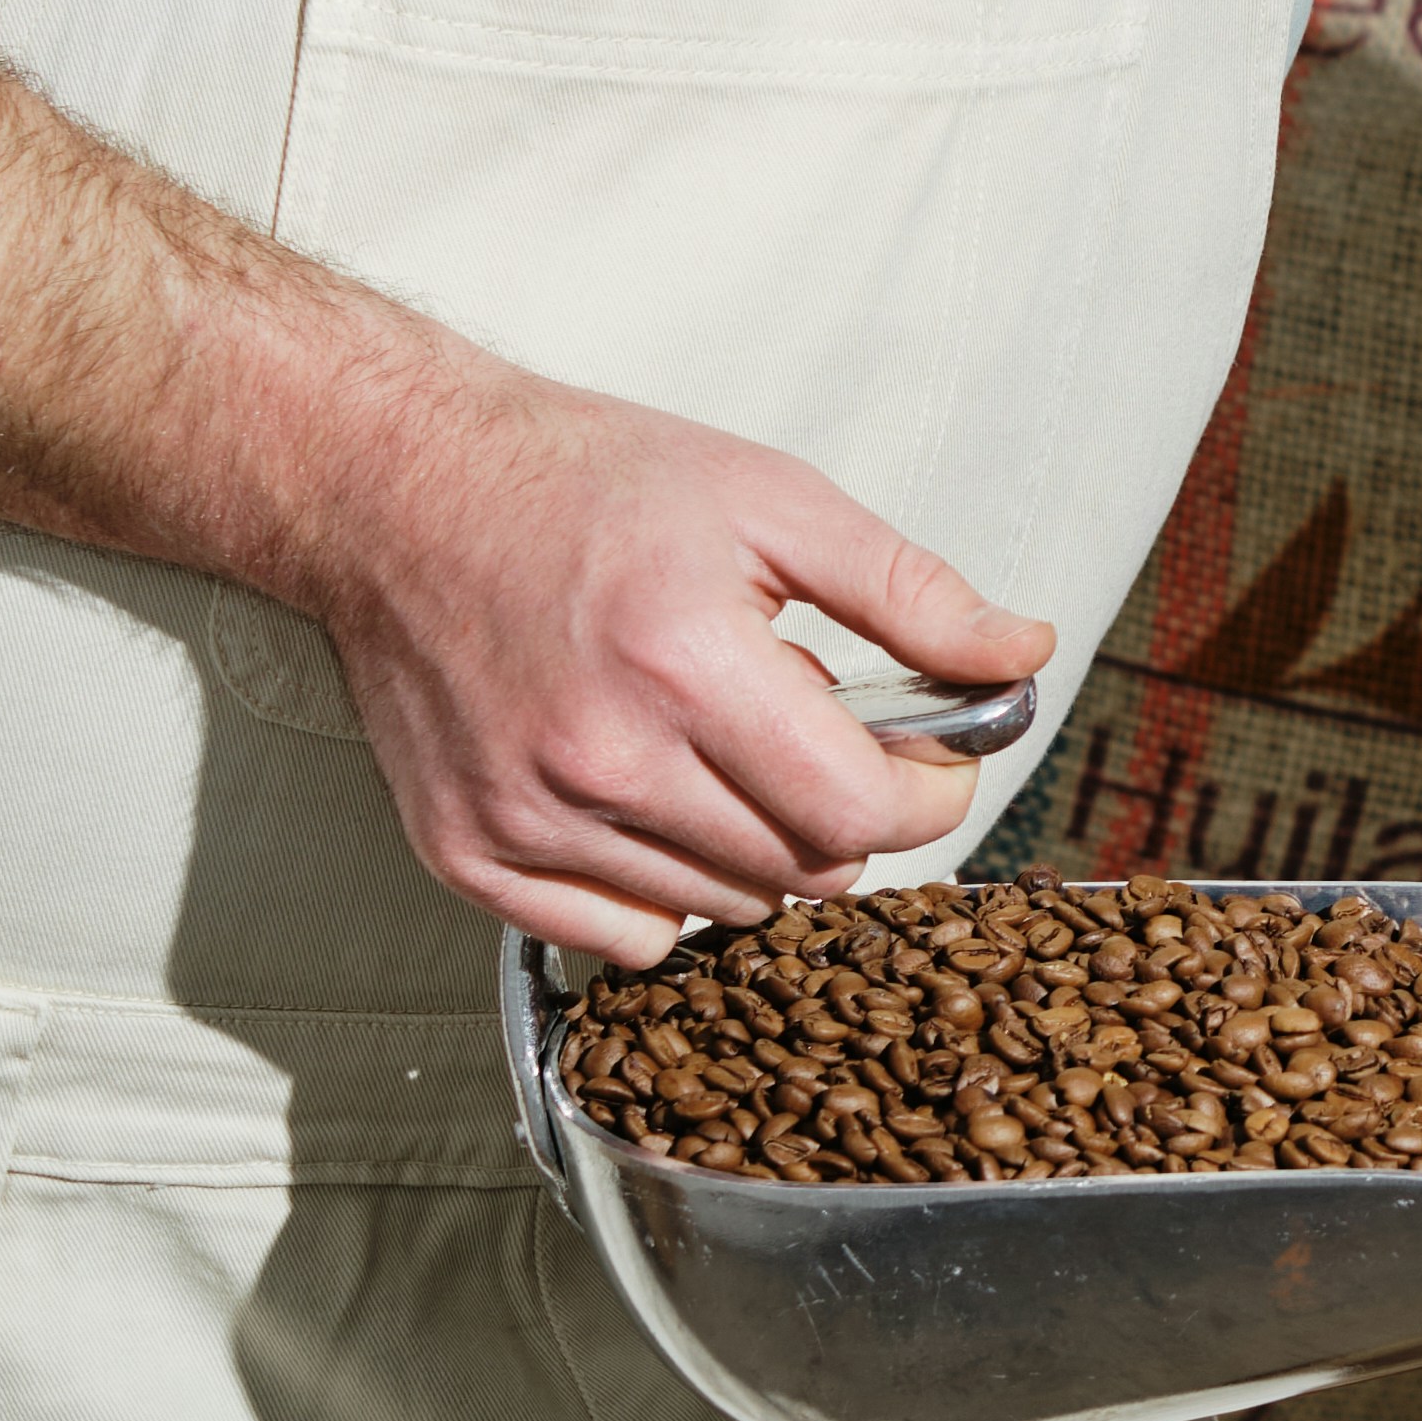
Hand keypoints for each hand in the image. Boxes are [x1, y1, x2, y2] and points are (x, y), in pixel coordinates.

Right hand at [294, 345, 1052, 964]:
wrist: (400, 491)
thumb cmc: (579, 484)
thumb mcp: (771, 499)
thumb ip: (910, 590)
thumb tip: (1021, 652)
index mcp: (684, 661)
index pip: (859, 811)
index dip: (926, 795)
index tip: (926, 758)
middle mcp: (600, 756)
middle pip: (801, 869)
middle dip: (842, 812)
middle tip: (811, 731)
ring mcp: (526, 815)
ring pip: (720, 907)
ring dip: (754, 849)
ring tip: (715, 747)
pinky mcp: (468, 851)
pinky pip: (619, 936)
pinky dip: (661, 891)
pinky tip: (650, 801)